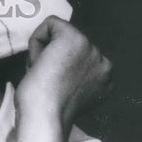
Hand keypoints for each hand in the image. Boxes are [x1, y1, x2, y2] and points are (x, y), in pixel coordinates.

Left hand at [16, 16, 112, 134]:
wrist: (44, 117)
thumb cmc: (45, 113)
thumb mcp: (67, 94)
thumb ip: (72, 77)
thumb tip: (57, 60)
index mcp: (105, 80)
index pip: (77, 61)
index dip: (58, 71)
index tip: (53, 89)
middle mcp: (104, 64)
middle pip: (69, 47)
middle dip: (51, 60)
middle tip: (45, 82)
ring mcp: (92, 50)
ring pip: (59, 35)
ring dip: (43, 53)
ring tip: (43, 75)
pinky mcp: (75, 38)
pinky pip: (50, 24)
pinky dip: (36, 40)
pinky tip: (39, 62)